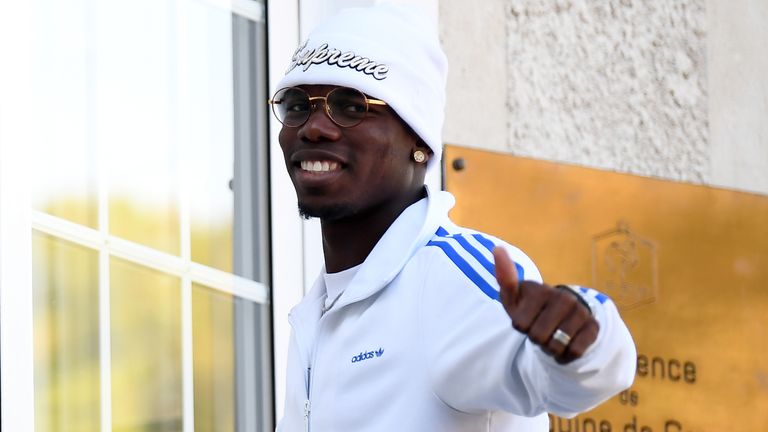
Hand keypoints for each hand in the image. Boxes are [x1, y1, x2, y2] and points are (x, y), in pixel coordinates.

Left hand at [493, 247, 598, 363]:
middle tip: (540, 327)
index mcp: (541, 289)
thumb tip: (497, 248)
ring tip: (552, 334)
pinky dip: (565, 355)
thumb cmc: (530, 307)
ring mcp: (580, 311)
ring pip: (556, 346)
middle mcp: (563, 298)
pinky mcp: (593, 326)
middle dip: (535, 338)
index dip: (520, 326)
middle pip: (537, 337)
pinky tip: (565, 344)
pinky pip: (574, 352)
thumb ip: (504, 277)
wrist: (562, 314)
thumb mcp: (513, 297)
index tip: (526, 316)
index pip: (520, 325)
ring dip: (550, 348)